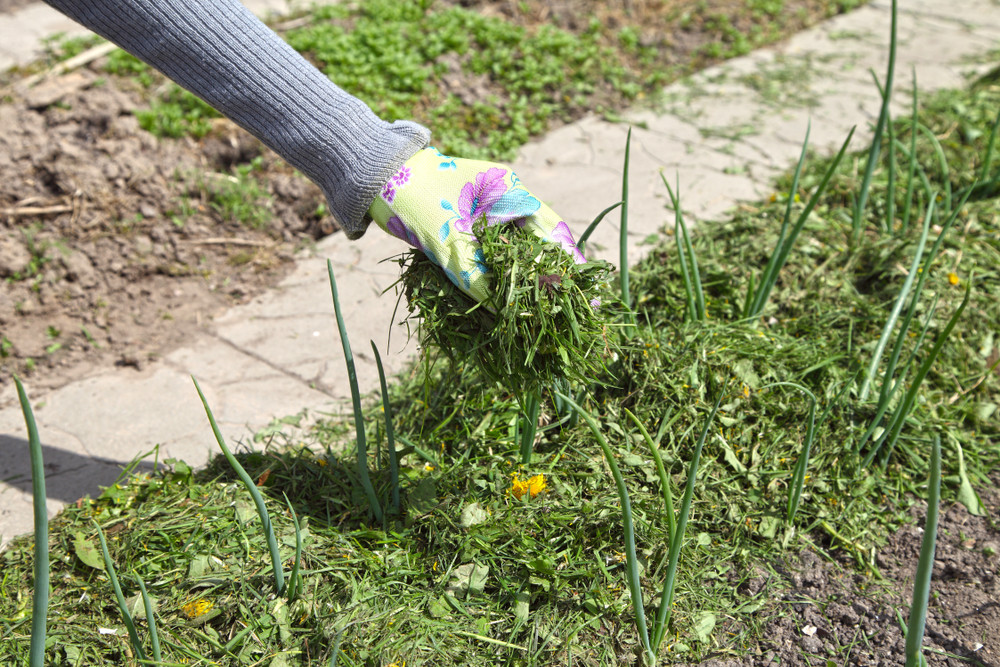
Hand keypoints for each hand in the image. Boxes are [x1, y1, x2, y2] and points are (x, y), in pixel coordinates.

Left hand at [367, 147, 585, 302]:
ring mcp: (490, 212)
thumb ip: (477, 276)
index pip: (555, 233)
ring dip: (528, 280)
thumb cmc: (412, 197)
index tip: (583, 297)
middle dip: (553, 279)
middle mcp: (508, 200)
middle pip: (542, 245)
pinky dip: (502, 276)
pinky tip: (506, 301)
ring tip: (542, 314)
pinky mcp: (471, 224)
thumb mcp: (447, 240)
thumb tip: (508, 315)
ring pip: (520, 252)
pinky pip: (496, 254)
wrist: (374, 175)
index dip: (570, 268)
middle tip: (566, 313)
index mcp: (513, 192)